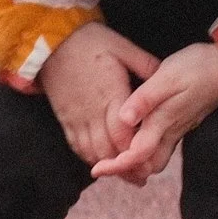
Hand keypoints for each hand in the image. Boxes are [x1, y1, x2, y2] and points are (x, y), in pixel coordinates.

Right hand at [38, 23, 159, 183]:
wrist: (50, 40)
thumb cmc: (90, 41)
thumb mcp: (123, 47)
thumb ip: (146, 65)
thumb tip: (166, 76)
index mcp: (111, 95)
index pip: (123, 134)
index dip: (135, 152)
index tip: (149, 162)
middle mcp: (93, 112)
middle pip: (108, 150)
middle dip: (125, 168)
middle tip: (141, 178)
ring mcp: (76, 117)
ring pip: (92, 152)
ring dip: (108, 167)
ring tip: (125, 176)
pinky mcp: (64, 118)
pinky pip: (76, 146)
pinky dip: (89, 158)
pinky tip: (100, 163)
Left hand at [91, 42, 217, 181]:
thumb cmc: (198, 67)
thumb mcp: (167, 76)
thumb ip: (145, 98)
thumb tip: (122, 119)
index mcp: (163, 122)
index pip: (137, 156)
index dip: (116, 166)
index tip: (96, 169)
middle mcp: (171, 131)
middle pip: (147, 166)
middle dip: (126, 171)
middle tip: (103, 164)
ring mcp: (178, 129)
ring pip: (156, 159)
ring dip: (136, 163)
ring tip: (114, 155)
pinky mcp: (181, 123)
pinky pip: (161, 147)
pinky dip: (145, 150)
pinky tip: (134, 137)